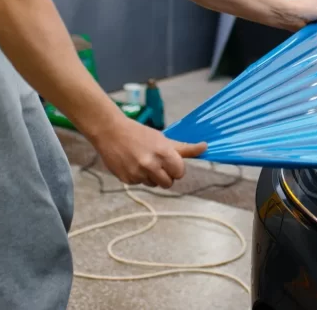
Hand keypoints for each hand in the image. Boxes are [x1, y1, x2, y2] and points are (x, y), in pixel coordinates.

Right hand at [91, 115, 206, 188]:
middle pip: (169, 183)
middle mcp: (151, 165)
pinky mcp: (126, 179)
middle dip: (166, 175)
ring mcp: (137, 173)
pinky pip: (140, 184)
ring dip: (152, 177)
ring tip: (143, 162)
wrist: (111, 132)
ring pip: (154, 185)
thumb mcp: (163, 139)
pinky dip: (139, 177)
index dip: (176, 168)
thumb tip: (205, 147)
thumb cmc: (140, 134)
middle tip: (158, 164)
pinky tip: (133, 164)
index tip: (171, 162)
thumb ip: (184, 148)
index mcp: (163, 152)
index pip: (180, 173)